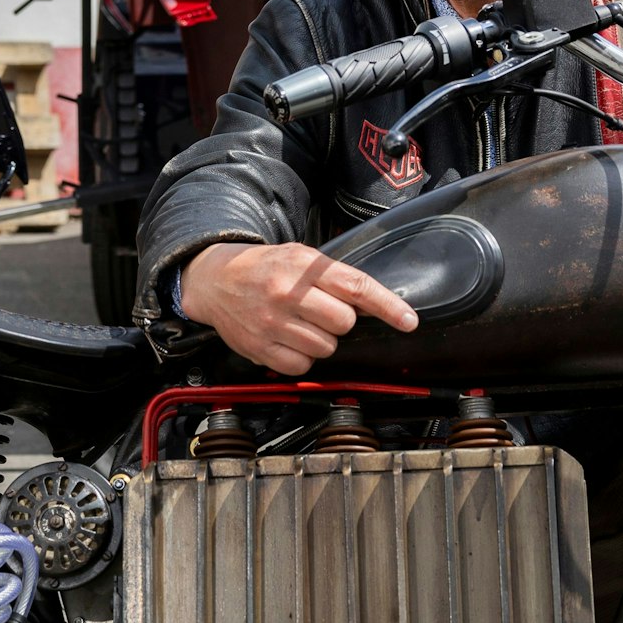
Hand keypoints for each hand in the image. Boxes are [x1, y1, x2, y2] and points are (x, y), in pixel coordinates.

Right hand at [179, 242, 416, 375]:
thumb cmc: (265, 268)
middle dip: (341, 320)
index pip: (356, 287)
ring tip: (300, 324)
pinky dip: (302, 357)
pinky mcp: (259, 347)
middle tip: (321, 311)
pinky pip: (302, 365)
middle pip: (344, 322)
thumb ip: (335, 278)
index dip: (387, 306)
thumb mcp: (300, 257)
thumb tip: (375, 304)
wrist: (214, 280)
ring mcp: (272, 323)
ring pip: (325, 347)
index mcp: (303, 265)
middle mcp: (287, 293)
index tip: (408, 321)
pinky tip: (288, 339)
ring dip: (321, 340)